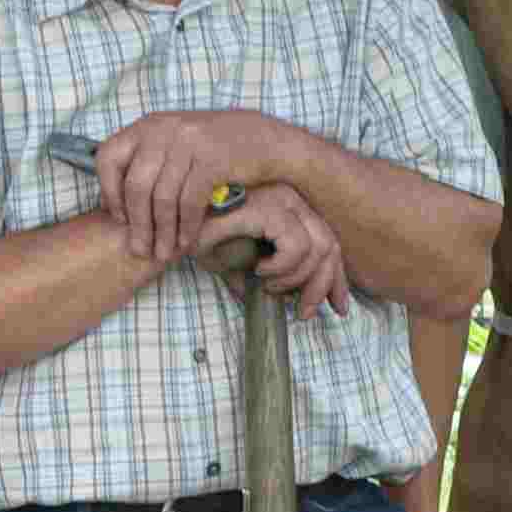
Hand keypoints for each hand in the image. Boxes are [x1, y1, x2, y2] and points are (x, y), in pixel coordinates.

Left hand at [97, 109, 285, 269]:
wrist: (262, 140)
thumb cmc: (212, 149)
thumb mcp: (173, 143)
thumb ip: (146, 161)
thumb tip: (112, 198)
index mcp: (147, 126)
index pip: (108, 158)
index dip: (108, 191)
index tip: (118, 218)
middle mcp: (164, 130)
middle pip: (136, 185)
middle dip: (137, 224)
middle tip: (140, 249)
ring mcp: (188, 143)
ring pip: (163, 198)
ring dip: (162, 232)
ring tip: (163, 253)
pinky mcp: (212, 159)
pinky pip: (190, 202)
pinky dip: (187, 227)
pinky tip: (187, 243)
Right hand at [196, 182, 351, 318]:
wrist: (173, 227)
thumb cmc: (206, 241)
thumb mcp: (249, 263)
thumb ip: (279, 279)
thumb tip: (305, 308)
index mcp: (292, 208)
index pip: (330, 243)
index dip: (337, 279)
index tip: (338, 307)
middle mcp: (292, 198)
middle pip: (330, 246)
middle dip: (323, 286)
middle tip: (304, 313)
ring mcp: (282, 198)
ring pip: (318, 249)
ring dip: (294, 279)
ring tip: (267, 284)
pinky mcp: (268, 206)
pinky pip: (295, 246)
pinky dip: (281, 267)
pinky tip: (259, 270)